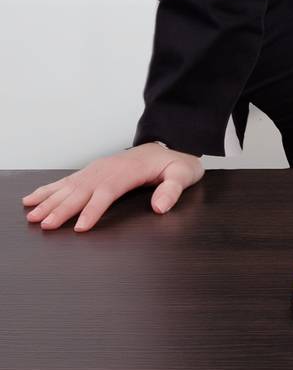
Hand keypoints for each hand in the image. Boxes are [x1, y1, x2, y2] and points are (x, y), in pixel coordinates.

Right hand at [22, 143, 204, 232]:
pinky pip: (66, 181)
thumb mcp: (183, 174)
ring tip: (33, 215)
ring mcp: (98, 169)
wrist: (170, 143)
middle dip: (62, 208)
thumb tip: (160, 206)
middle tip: (46, 224)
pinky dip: (48, 190)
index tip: (81, 227)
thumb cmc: (175, 163)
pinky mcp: (92, 172)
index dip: (93, 209)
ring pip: (69, 186)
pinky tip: (32, 199)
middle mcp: (109, 169)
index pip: (107, 191)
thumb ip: (172, 189)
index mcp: (129, 171)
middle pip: (82, 190)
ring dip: (50, 201)